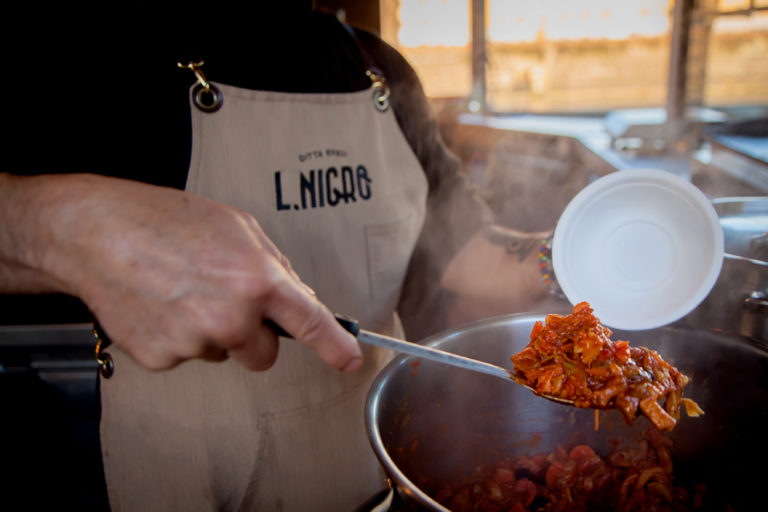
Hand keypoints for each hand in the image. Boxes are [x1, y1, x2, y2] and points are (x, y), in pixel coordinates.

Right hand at [0, 173, 362, 371]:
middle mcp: (230, 317)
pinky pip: (187, 356)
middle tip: (226, 303)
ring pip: (222, 353)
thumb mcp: (236, 226)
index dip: (335, 345)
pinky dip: (179, 336)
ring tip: (182, 292)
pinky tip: (161, 304)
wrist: (97, 233)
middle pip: (264, 356)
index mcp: (256, 279)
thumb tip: (296, 297)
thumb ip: (272, 265)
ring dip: (213, 332)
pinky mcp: (162, 358)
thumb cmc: (164, 220)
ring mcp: (194, 342)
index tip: (350, 360)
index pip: (309, 322)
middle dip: (254, 338)